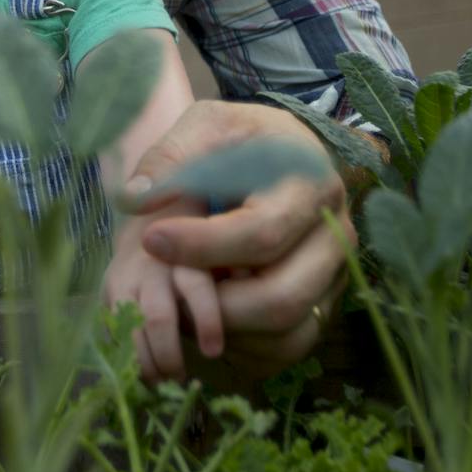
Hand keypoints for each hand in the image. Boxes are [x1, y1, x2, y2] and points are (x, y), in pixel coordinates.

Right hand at [103, 195, 222, 383]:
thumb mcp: (219, 254)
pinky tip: (141, 374)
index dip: (206, 320)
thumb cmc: (197, 251)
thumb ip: (237, 276)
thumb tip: (256, 308)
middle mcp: (153, 266)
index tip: (214, 352)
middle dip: (169, 352)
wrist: (151, 228)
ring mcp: (126, 279)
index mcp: (186, 255)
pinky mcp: (108, 292)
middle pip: (158, 316)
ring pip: (130, 326)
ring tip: (161, 382)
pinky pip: (112, 328)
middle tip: (182, 379)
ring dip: (146, 360)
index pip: (195, 286)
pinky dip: (126, 355)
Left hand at [122, 100, 351, 378]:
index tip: (151, 240)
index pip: (263, 233)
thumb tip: (135, 200)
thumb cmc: (238, 138)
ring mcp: (335, 276)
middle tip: (164, 288)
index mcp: (312, 183)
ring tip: (180, 299)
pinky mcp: (324, 305)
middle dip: (213, 303)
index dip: (203, 245)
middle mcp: (336, 235)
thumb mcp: (205, 125)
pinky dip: (241, 343)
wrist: (277, 153)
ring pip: (288, 331)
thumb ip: (170, 157)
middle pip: (283, 297)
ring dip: (225, 327)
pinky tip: (204, 311)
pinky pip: (288, 346)